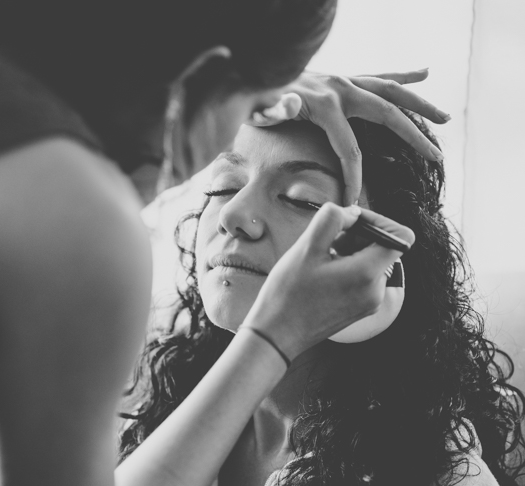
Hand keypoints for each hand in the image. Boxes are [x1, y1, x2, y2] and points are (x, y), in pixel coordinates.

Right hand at [242, 203, 414, 359]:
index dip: (379, 221)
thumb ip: (332, 219)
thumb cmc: (288, 294)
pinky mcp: (360, 308)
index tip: (351, 221)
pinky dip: (348, 267)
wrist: (276, 334)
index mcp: (368, 273)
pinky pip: (364, 278)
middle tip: (329, 239)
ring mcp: (370, 302)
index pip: (400, 236)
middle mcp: (376, 290)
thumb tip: (352, 213)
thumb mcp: (305, 248)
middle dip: (359, 236)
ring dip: (351, 251)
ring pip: (372, 262)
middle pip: (384, 248)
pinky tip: (322, 272)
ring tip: (321, 257)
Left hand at [250, 69, 450, 205]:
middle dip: (413, 138)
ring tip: (446, 117)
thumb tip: (290, 103)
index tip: (354, 201)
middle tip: (437, 156)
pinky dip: (403, 74)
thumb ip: (274, 109)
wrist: (251, 76)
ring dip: (420, 104)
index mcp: (324, 106)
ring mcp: (343, 81)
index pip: (348, 147)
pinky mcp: (341, 78)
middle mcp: (340, 89)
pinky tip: (425, 72)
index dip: (353, 176)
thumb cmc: (254, 100)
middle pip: (386, 115)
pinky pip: (378, 75)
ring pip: (391, 91)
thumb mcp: (259, 109)